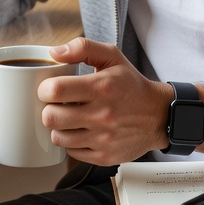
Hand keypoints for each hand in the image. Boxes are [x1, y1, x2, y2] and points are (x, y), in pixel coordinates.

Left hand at [38, 38, 173, 164]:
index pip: (55, 90)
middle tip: (57, 105)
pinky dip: (71, 142)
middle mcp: (102, 115)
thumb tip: (54, 52)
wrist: (159, 115)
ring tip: (68, 118)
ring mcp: (103, 139)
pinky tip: (80, 130)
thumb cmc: (131, 84)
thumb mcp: (112, 56)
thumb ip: (82, 48)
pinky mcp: (105, 157)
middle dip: (48, 109)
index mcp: (102, 87)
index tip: (50, 88)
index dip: (44, 89)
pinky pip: (71, 152)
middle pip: (50, 117)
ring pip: (57, 137)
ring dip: (58, 127)